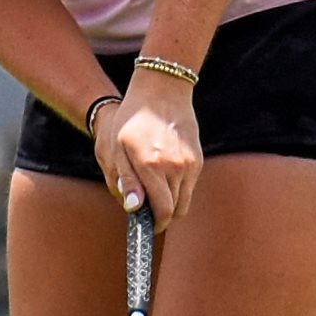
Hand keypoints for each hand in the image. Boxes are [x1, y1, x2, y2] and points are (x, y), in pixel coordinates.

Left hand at [106, 72, 204, 229]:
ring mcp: (189, 163)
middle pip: (175, 210)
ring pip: (185, 200)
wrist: (161, 90)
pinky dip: (179, 187)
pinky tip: (165, 172)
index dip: (156, 224)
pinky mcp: (197, 158)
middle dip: (162, 215)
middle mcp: (174, 167)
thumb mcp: (117, 147)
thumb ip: (126, 179)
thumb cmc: (132, 119)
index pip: (163, 211)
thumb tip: (134, 208)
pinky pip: (190, 185)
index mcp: (151, 166)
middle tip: (148, 207)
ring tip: (155, 187)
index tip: (149, 224)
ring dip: (171, 202)